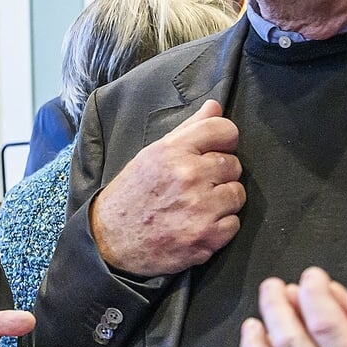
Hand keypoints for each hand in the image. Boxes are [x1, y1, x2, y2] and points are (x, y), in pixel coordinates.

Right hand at [90, 99, 243, 276]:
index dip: (224, 141)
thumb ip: (188, 130)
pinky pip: (234, 224)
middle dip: (219, 175)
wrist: (109, 240)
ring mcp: (199, 208)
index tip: (214, 152)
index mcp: (173, 151)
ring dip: (222, 202)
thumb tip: (215, 107)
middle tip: (196, 186)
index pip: (225, 130)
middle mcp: (188, 176)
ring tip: (197, 207)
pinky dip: (219, 227)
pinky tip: (198, 225)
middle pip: (234, 165)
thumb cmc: (132, 194)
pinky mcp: (205, 237)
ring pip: (237, 195)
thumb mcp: (152, 155)